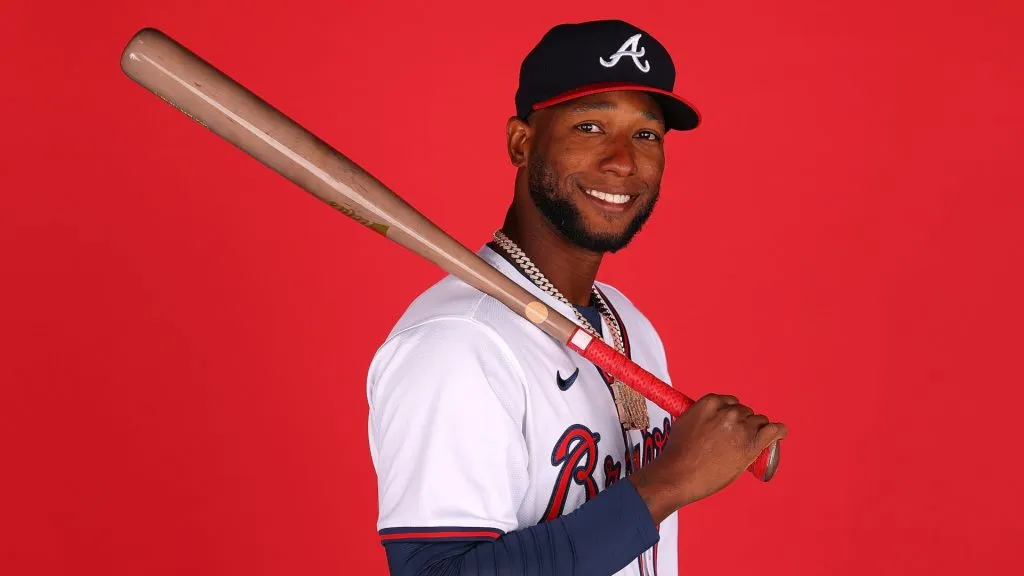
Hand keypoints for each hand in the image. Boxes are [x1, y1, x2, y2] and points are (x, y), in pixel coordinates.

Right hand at [628, 393, 786, 523]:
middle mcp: (728, 412)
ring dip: (756, 431)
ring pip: (759, 421)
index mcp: (711, 403)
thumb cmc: (678, 453)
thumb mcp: (684, 422)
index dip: (731, 415)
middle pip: (745, 412)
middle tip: (733, 441)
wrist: (679, 475)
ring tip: (747, 444)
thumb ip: (701, 415)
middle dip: (742, 424)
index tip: (729, 426)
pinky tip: (779, 434)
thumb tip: (710, 418)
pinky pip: (775, 430)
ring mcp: (742, 427)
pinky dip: (779, 431)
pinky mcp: (752, 444)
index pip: (730, 402)